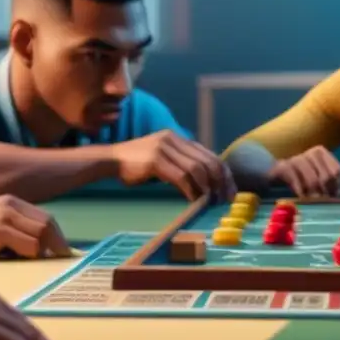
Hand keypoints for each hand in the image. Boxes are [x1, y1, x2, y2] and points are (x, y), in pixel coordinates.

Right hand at [0, 195, 70, 259]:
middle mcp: (11, 205)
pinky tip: (30, 263)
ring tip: (47, 264)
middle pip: (47, 224)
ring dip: (47, 250)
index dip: (57, 235)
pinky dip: (33, 255)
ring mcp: (5, 217)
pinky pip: (28, 245)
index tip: (62, 250)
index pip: (45, 217)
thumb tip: (37, 247)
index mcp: (12, 202)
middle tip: (61, 259)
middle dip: (58, 243)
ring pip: (41, 234)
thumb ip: (13, 228)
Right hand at [112, 130, 234, 200]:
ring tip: (210, 201)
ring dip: (206, 187)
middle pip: (207, 160)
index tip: (230, 189)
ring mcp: (164, 148)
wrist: (109, 160)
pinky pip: (180, 177)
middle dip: (220, 181)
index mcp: (178, 137)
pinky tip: (193, 200)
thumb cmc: (136, 164)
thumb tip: (205, 182)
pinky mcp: (155, 161)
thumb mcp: (163, 157)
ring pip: (196, 169)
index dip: (223, 172)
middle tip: (225, 198)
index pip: (209, 154)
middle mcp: (173, 139)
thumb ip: (181, 163)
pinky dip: (190, 190)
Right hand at [269, 146, 339, 197]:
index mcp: (322, 153)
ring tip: (313, 202)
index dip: (336, 186)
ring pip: (313, 180)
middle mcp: (311, 152)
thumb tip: (338, 194)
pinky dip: (300, 192)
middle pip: (326, 177)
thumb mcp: (318, 178)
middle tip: (322, 203)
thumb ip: (329, 183)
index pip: (337, 170)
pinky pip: (296, 181)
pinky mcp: (283, 167)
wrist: (275, 176)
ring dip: (313, 194)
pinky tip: (301, 198)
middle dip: (325, 193)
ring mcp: (297, 158)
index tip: (332, 196)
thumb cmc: (302, 178)